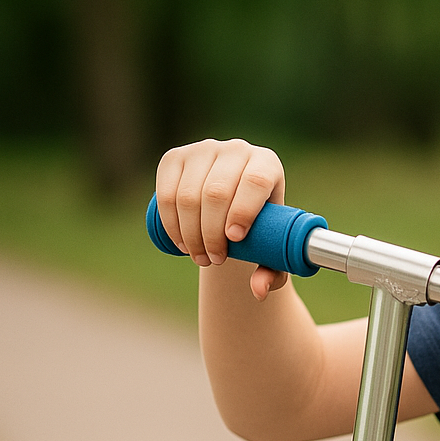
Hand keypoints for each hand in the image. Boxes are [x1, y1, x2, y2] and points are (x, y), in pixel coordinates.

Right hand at [155, 138, 288, 299]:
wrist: (231, 205)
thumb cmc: (259, 227)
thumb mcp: (272, 247)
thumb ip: (273, 272)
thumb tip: (258, 291)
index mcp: (267, 163)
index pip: (255, 181)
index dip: (243, 210)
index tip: (234, 239)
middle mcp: (237, 150)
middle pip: (217, 192)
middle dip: (212, 233)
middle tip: (214, 259)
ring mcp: (203, 150)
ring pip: (189, 195)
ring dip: (190, 233)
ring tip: (199, 255)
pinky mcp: (175, 158)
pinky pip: (166, 192)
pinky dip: (170, 223)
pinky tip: (180, 242)